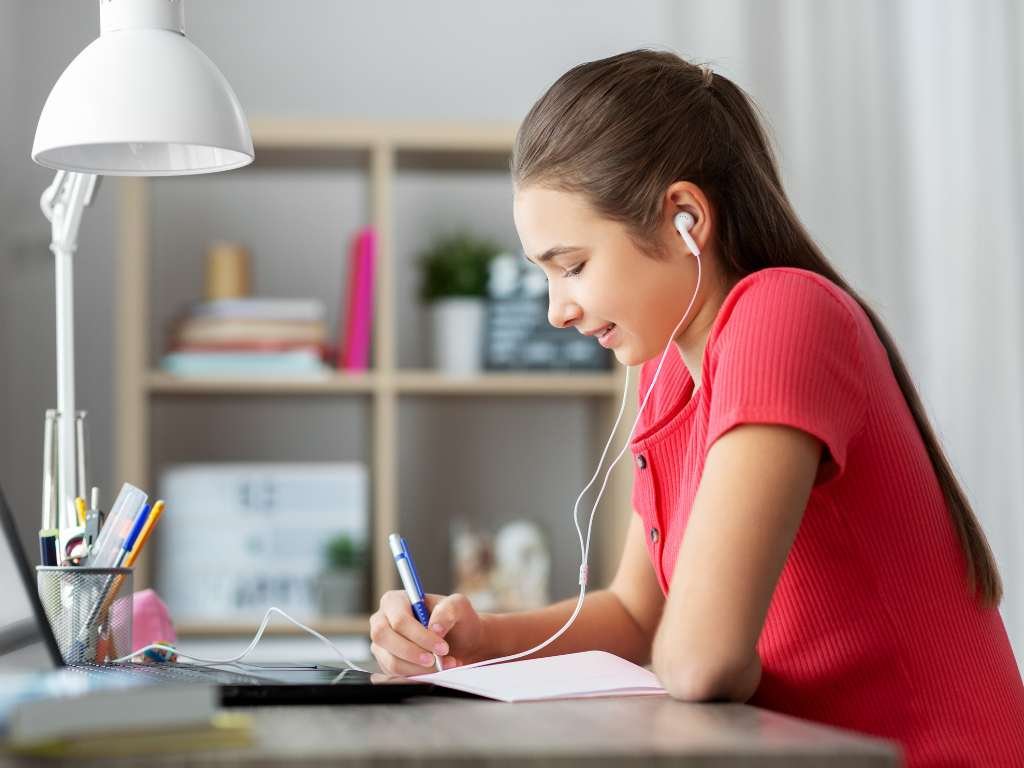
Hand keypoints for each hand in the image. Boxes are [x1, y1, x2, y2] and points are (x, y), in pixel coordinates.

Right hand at [369, 592, 485, 675]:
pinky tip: (435, 671)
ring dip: (419, 669)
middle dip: (413, 653)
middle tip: (435, 661)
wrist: (460, 641)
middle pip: (385, 639)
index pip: (400, 620)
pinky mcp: (386, 664)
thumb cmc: (454, 620)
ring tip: (443, 666)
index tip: (441, 648)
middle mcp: (381, 622)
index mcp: (395, 601)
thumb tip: (434, 627)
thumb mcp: (458, 606)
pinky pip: (396, 675)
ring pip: (391, 662)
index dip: (420, 636)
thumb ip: (448, 609)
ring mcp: (381, 645)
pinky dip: (417, 676)